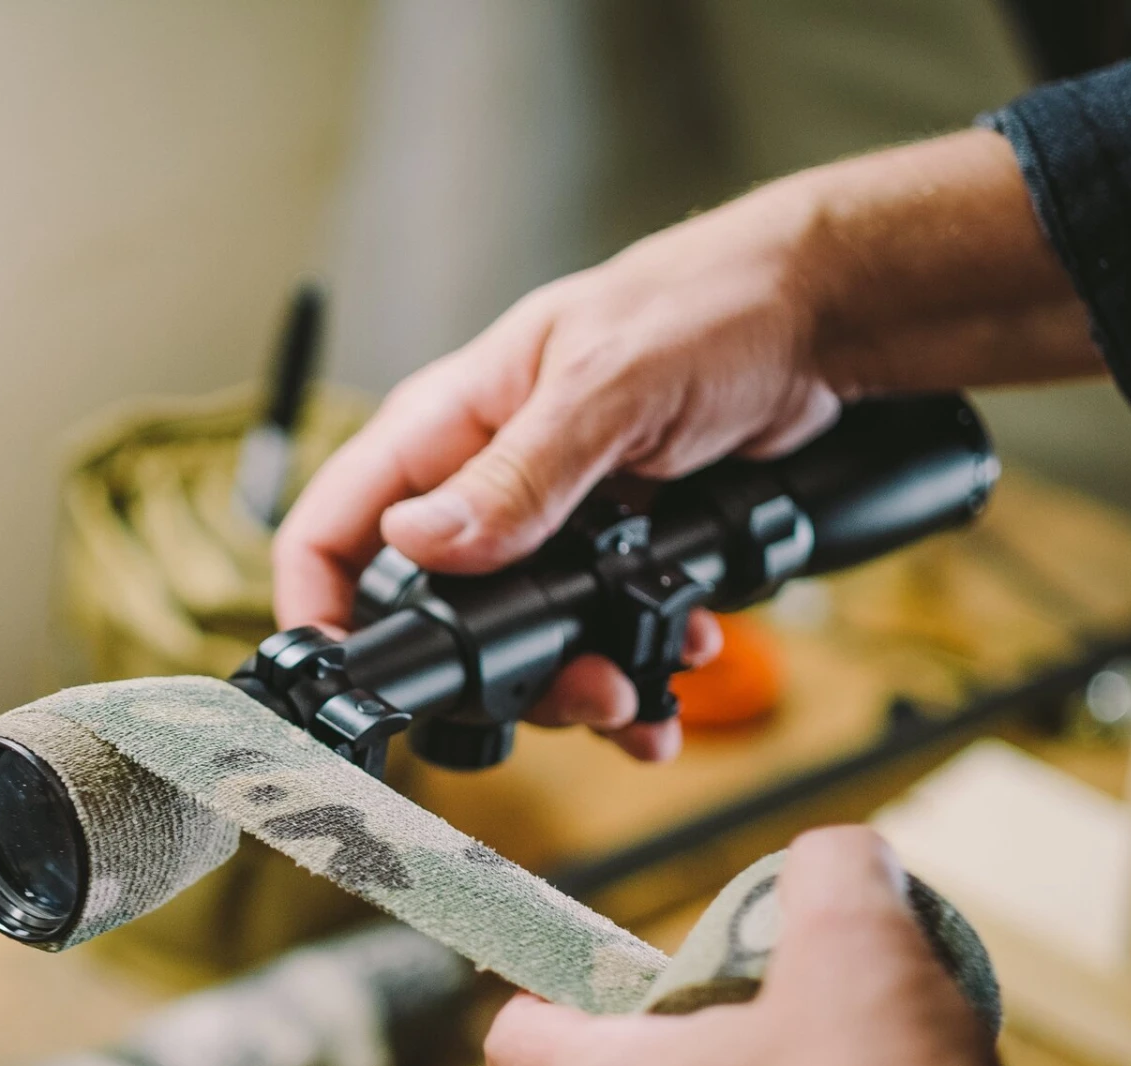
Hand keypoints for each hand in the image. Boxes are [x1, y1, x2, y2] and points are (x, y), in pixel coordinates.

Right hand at [275, 130, 1095, 761]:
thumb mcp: (606, 387)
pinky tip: (677, 659)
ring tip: (638, 692)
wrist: (815, 322)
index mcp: (447, 427)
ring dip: (575, 685)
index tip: (347, 679)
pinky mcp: (601, 551)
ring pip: (515, 642)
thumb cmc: (708, 307)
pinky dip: (631, 663)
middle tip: (573, 693)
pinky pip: (590, 632)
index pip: (332, 525)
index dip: (315, 608)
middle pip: (429, 615)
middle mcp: (481, 485)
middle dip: (491, 679)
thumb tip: (420, 542)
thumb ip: (517, 473)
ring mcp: (541, 526)